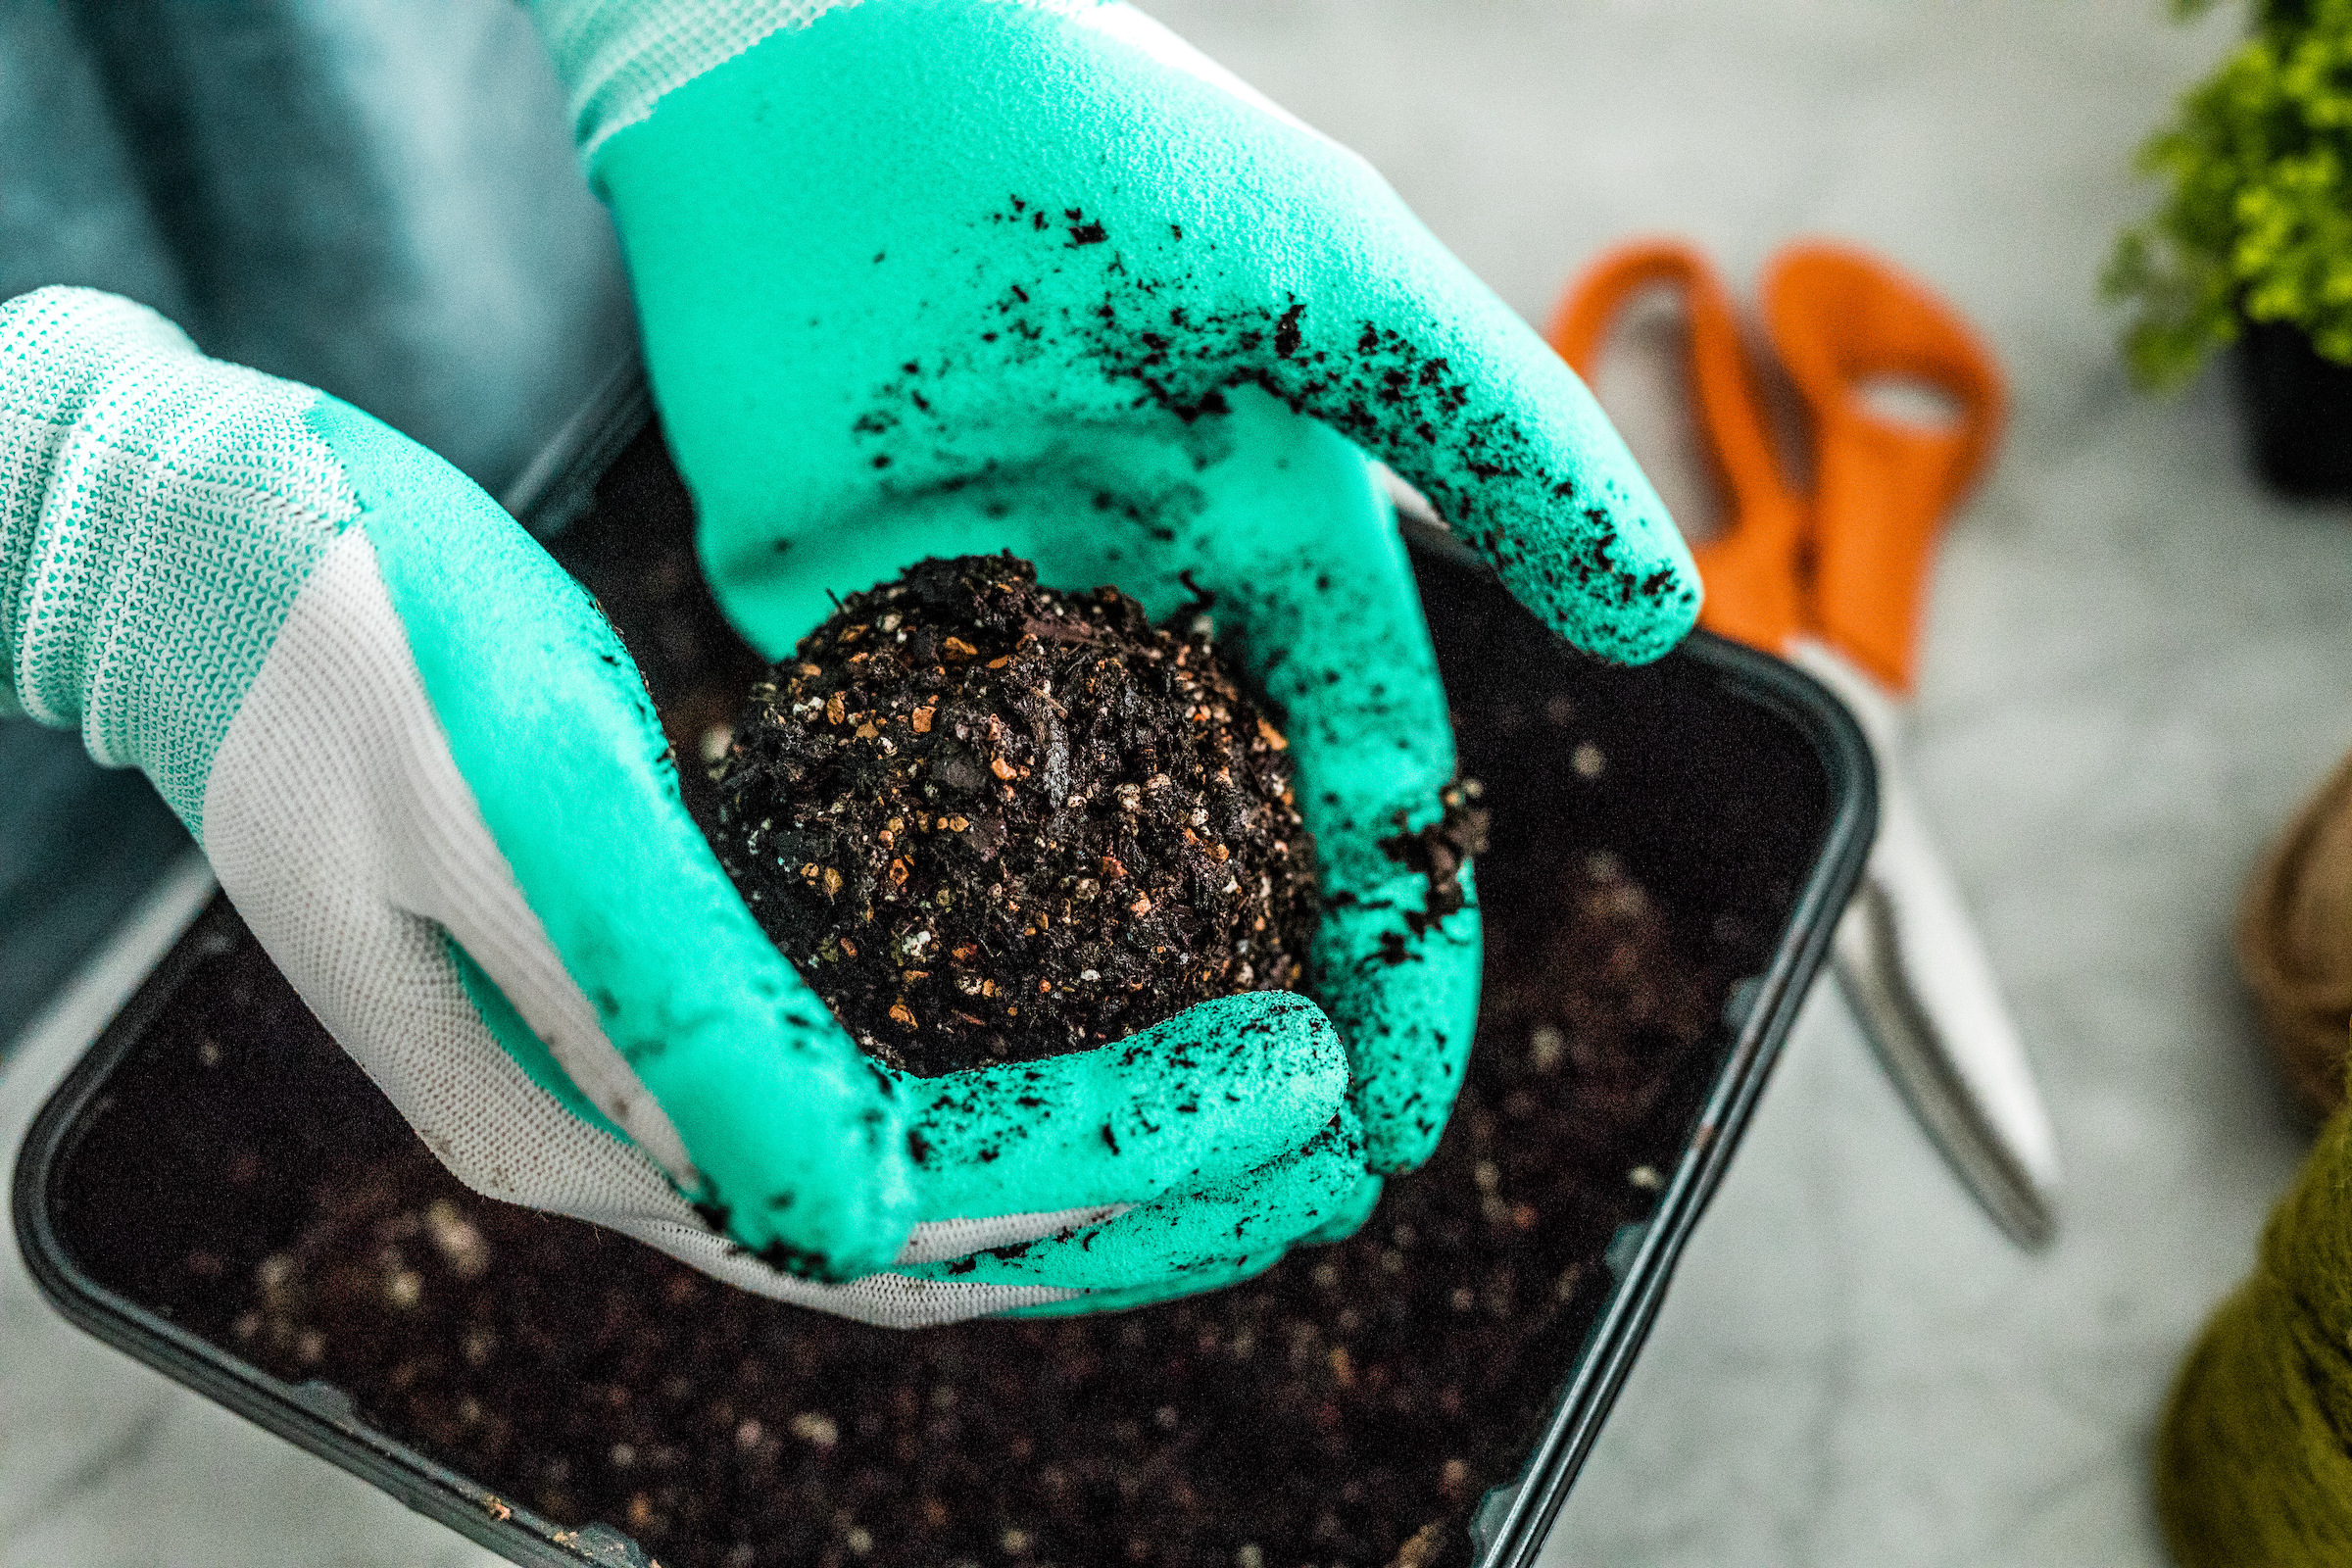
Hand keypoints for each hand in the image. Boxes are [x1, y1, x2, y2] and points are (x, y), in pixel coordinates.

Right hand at [0, 287, 1368, 1328]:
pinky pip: (864, 1079)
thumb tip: (860, 1201)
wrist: (208, 554)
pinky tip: (1112, 1038)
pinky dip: (1005, 1085)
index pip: (893, 1202)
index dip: (1109, 1164)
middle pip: (920, 1240)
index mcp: (570, 1116)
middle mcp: (611, 1139)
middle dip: (1144, 1211)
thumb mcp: (513, 795)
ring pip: (903, 1187)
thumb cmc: (338, 630)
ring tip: (1269, 1129)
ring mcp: (627, 1080)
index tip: (1292, 1080)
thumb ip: (672, 1005)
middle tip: (1337, 1146)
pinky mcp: (654, 990)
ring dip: (1094, 1174)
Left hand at [537, 0, 1698, 1200]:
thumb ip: (1496, 440)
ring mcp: (997, 627)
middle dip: (1261, 1016)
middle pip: (1227, 856)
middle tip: (1271, 1184)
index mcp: (1275, 544)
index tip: (1401, 1107)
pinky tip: (931, 1038)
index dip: (1399, 947)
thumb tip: (1662, 616)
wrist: (820, 70)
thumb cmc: (1094, 145)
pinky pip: (894, 800)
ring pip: (1066, 859)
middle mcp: (1148, 604)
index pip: (1369, 784)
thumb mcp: (1338, 283)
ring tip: (1109, 1158)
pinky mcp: (845, 628)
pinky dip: (919, 911)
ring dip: (1098, 1001)